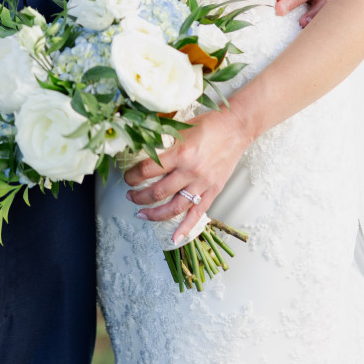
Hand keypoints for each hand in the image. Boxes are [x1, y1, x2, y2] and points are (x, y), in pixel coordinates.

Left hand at [124, 108, 250, 242]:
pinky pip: (197, 214)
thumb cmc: (207, 125)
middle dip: (139, 196)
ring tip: (142, 214)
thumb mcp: (180, 128)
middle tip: (130, 195)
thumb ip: (162, 141)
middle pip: (158, 192)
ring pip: (174, 207)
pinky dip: (185, 228)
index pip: (148, 170)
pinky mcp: (213, 191)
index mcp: (180, 153)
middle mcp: (190, 171)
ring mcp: (202, 184)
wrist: (235, 129)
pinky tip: (175, 238)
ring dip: (155, 214)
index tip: (128, 178)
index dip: (133, 176)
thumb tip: (140, 148)